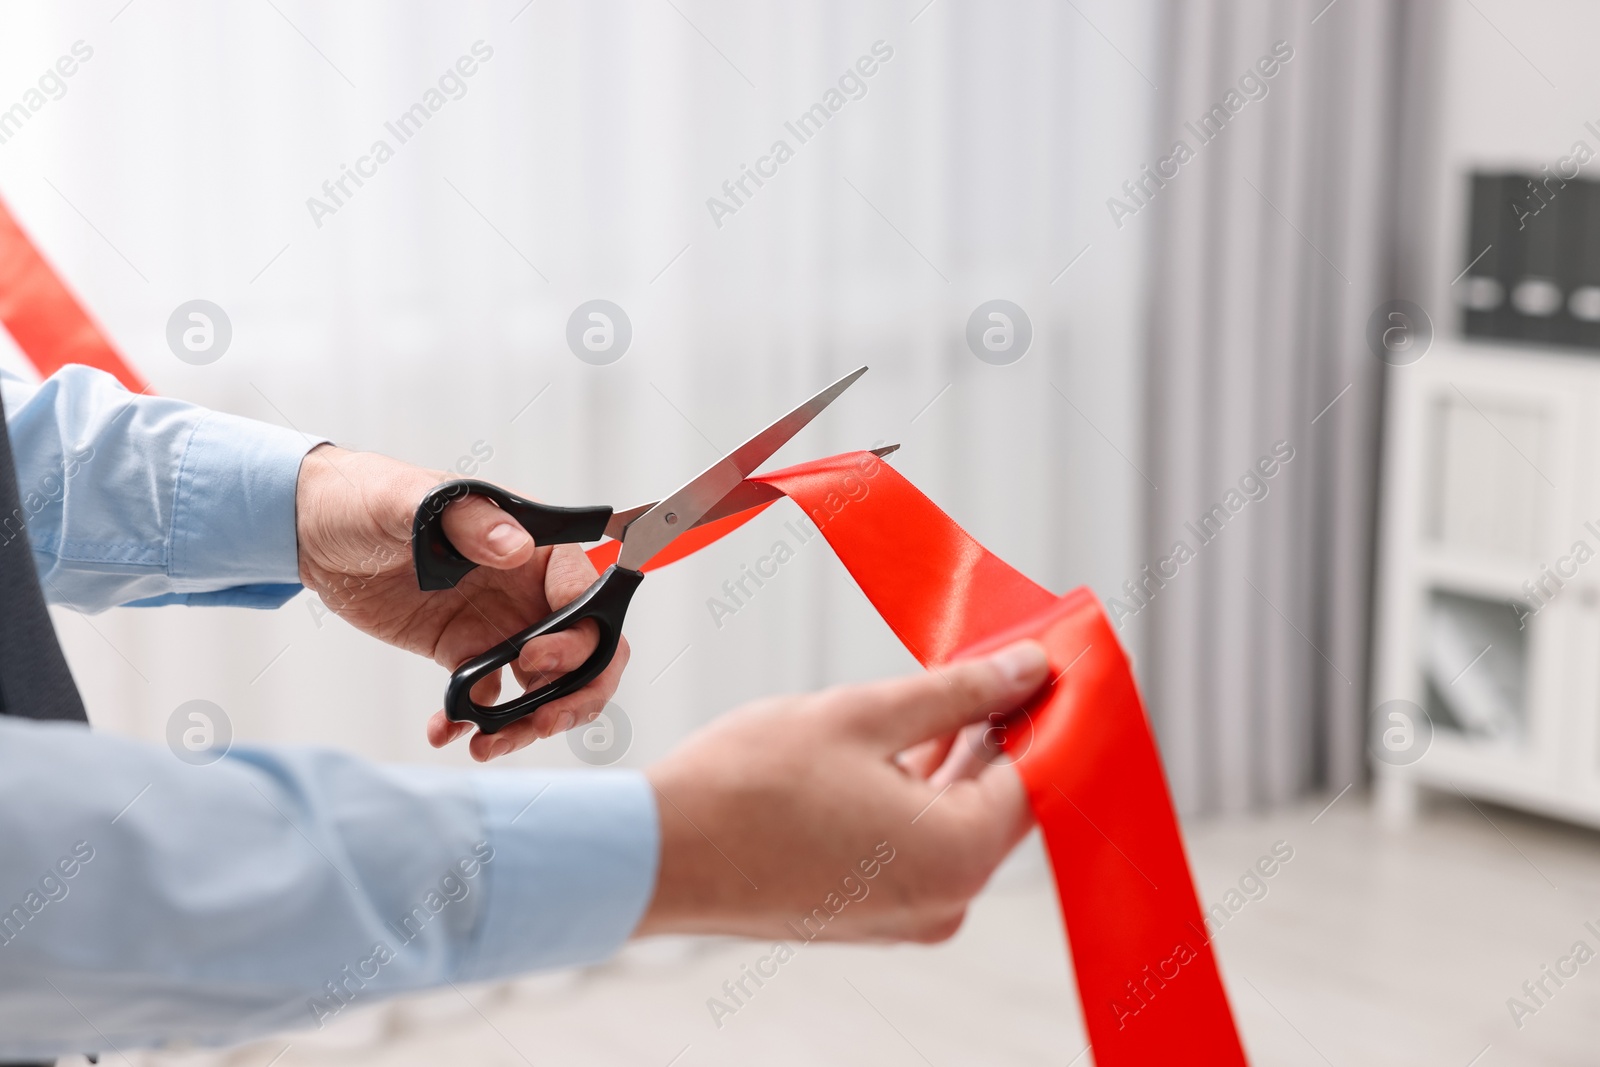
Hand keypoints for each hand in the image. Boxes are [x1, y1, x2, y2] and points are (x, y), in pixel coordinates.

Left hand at [295, 445, 627, 760]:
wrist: (317, 531)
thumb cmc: (374, 497)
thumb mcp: (419, 501)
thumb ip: (471, 523)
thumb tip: (516, 550)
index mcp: (536, 548)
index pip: (587, 597)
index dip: (577, 636)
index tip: (533, 657)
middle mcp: (530, 591)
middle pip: (586, 651)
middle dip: (576, 694)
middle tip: (540, 722)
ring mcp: (502, 625)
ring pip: (545, 685)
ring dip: (530, 722)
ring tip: (489, 744)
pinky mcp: (465, 651)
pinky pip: (488, 697)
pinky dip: (473, 723)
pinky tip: (444, 731)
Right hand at [637, 639, 1048, 941]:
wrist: (659, 854)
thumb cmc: (750, 786)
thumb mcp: (865, 716)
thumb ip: (956, 693)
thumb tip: (1024, 669)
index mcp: (958, 854)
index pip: (1039, 771)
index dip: (1045, 708)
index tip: (1044, 659)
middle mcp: (945, 899)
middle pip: (1002, 799)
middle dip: (1001, 727)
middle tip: (996, 659)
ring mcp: (907, 913)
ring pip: (958, 819)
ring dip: (959, 756)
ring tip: (949, 688)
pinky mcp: (870, 912)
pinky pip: (921, 843)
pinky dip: (923, 792)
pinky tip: (909, 739)